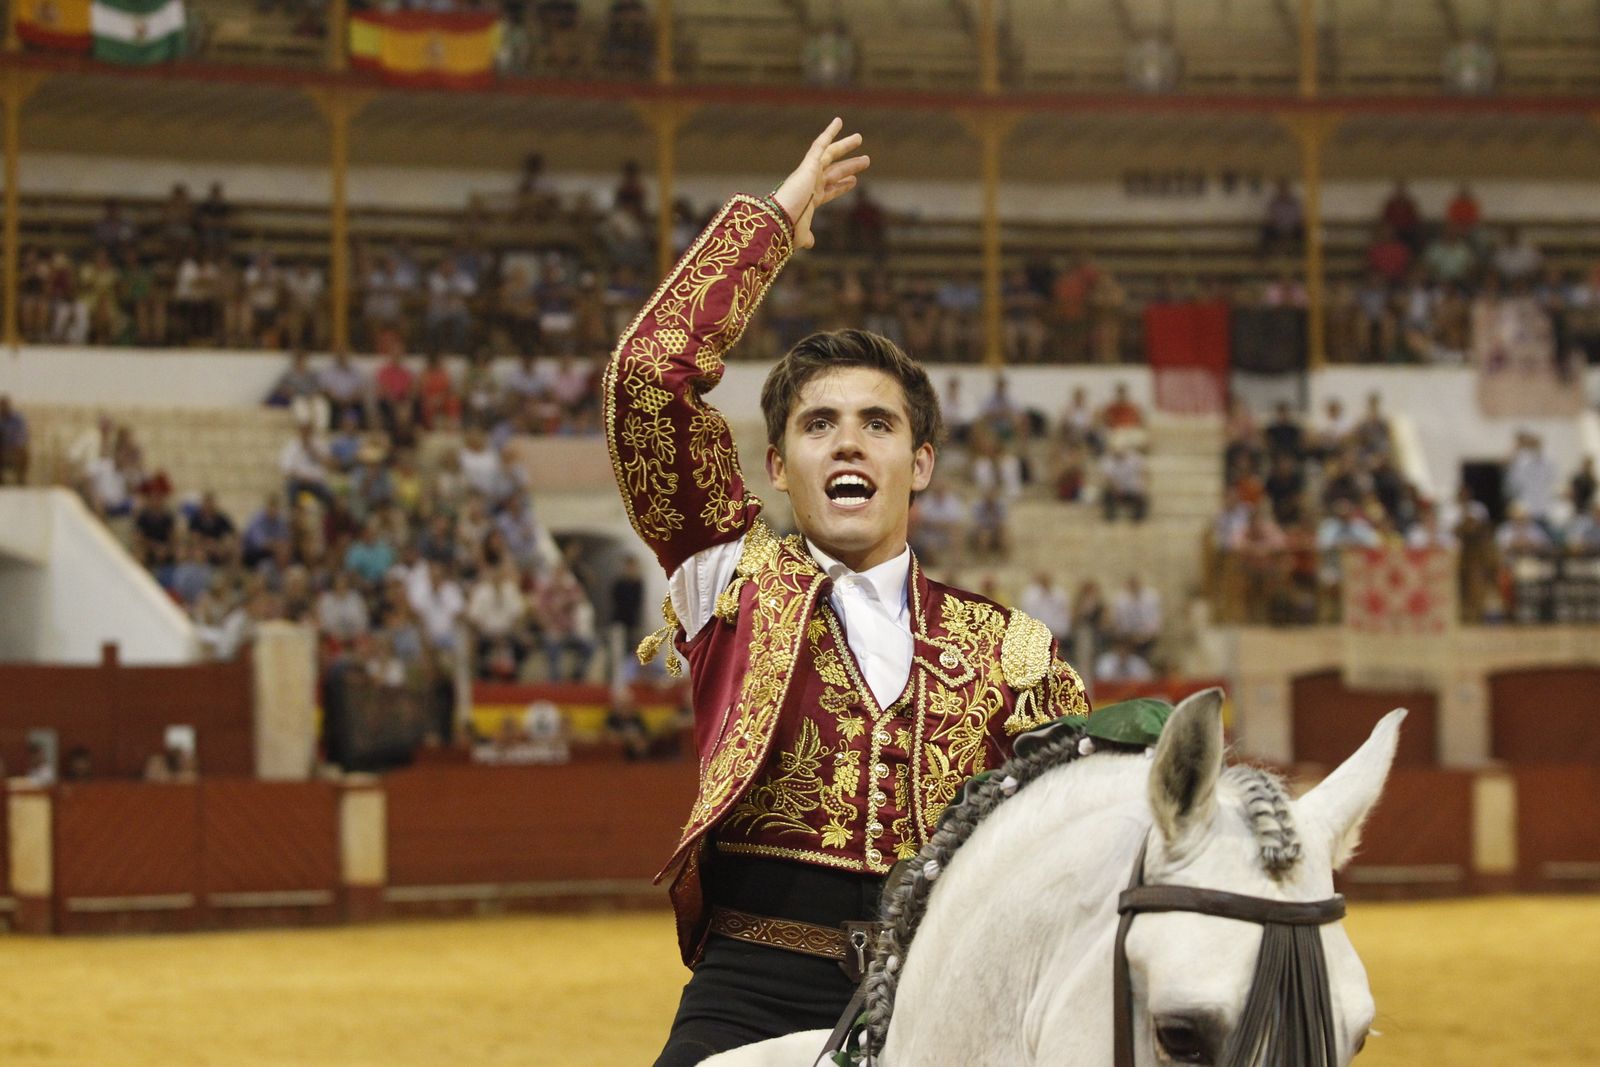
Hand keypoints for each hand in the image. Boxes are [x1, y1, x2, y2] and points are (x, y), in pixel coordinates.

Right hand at [771, 117, 868, 250]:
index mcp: (810, 199)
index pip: (830, 190)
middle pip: (835, 171)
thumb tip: (809, 244)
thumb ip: (806, 237)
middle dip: (850, 166)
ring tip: (860, 138)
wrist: (780, 218)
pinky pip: (820, 144)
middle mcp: (810, 184)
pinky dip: (829, 132)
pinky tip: (839, 121)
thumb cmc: (788, 229)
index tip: (854, 181)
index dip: (842, 186)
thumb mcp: (800, 234)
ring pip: (831, 155)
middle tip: (866, 160)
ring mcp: (810, 173)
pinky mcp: (809, 164)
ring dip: (845, 146)